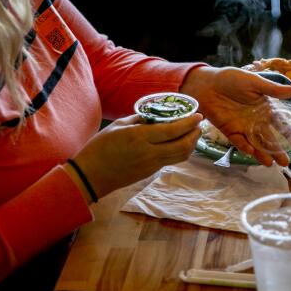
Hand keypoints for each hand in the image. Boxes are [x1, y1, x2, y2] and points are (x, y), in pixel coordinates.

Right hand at [71, 113, 202, 199]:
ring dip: (192, 144)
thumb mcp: (118, 125)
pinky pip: (172, 160)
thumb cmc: (100, 147)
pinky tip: (180, 142)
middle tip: (199, 124)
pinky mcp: (151, 172)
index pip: (173, 130)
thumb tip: (157, 115)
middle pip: (183, 145)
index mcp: (140, 137)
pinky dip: (181, 151)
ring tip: (194, 133)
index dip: (190, 123)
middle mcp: (150, 152)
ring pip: (181, 156)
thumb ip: (141, 119)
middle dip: (196, 134)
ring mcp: (152, 165)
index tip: (199, 115)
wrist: (91, 175)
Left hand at [181, 66, 290, 165]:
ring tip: (271, 164)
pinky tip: (251, 152)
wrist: (208, 84)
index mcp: (266, 108)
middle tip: (286, 163)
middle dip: (278, 150)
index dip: (290, 134)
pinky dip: (244, 147)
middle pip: (270, 138)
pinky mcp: (230, 131)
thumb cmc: (232, 79)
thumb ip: (274, 89)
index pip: (281, 123)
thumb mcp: (255, 82)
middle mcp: (256, 120)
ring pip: (255, 143)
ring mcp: (243, 127)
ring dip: (262, 153)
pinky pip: (238, 142)